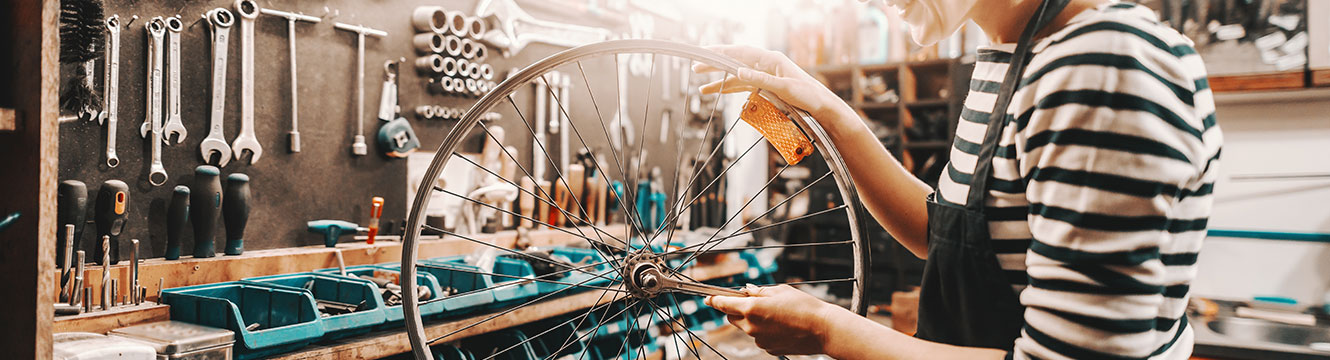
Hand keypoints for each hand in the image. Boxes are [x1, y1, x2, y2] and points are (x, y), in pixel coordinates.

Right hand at [692, 45, 856, 128]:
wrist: (822, 106)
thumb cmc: (808, 95)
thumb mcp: (784, 88)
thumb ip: (760, 80)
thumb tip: (738, 71)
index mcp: (771, 59)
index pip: (741, 52)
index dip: (721, 52)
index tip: (705, 53)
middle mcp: (767, 64)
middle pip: (735, 62)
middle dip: (715, 65)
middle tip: (696, 68)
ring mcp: (766, 74)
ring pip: (737, 76)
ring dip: (720, 81)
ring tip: (702, 88)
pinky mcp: (767, 86)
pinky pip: (744, 85)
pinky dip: (731, 89)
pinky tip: (720, 92)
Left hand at [705, 284, 837, 355]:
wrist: (823, 330)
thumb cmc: (803, 306)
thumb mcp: (780, 290)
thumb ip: (759, 291)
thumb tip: (746, 290)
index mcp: (752, 308)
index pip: (723, 304)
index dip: (713, 300)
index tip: (707, 298)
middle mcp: (751, 326)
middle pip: (731, 317)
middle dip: (736, 309)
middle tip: (752, 302)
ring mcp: (759, 340)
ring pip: (746, 328)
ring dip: (752, 320)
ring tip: (775, 314)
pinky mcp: (768, 349)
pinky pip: (759, 337)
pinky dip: (764, 331)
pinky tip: (781, 326)